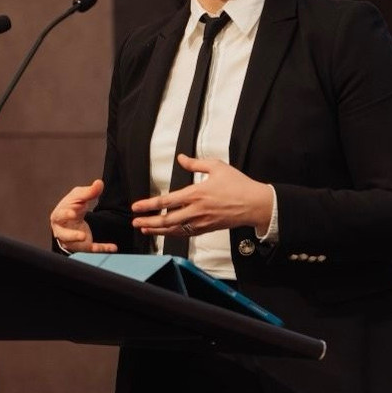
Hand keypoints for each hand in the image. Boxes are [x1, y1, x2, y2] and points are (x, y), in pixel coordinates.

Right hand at [50, 179, 118, 252]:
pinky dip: (102, 248)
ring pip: (75, 245)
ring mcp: (71, 240)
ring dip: (83, 244)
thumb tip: (99, 183)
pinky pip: (92, 249)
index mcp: (58, 216)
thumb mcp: (79, 196)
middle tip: (81, 235)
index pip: (60, 215)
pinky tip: (112, 247)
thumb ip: (89, 191)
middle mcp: (62, 230)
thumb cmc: (71, 205)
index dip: (65, 214)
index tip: (73, 213)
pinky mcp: (83, 246)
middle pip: (64, 235)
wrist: (71, 217)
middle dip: (71, 236)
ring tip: (91, 241)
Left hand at [130, 154, 272, 237]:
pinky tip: (166, 232)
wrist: (256, 204)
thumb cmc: (238, 185)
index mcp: (196, 194)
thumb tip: (181, 158)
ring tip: (145, 229)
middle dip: (149, 222)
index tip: (136, 207)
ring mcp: (202, 222)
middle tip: (136, 222)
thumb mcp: (217, 167)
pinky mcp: (208, 228)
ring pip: (175, 230)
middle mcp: (196, 210)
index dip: (149, 205)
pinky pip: (187, 234)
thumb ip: (195, 163)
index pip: (166, 202)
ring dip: (158, 231)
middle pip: (167, 220)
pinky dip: (173, 234)